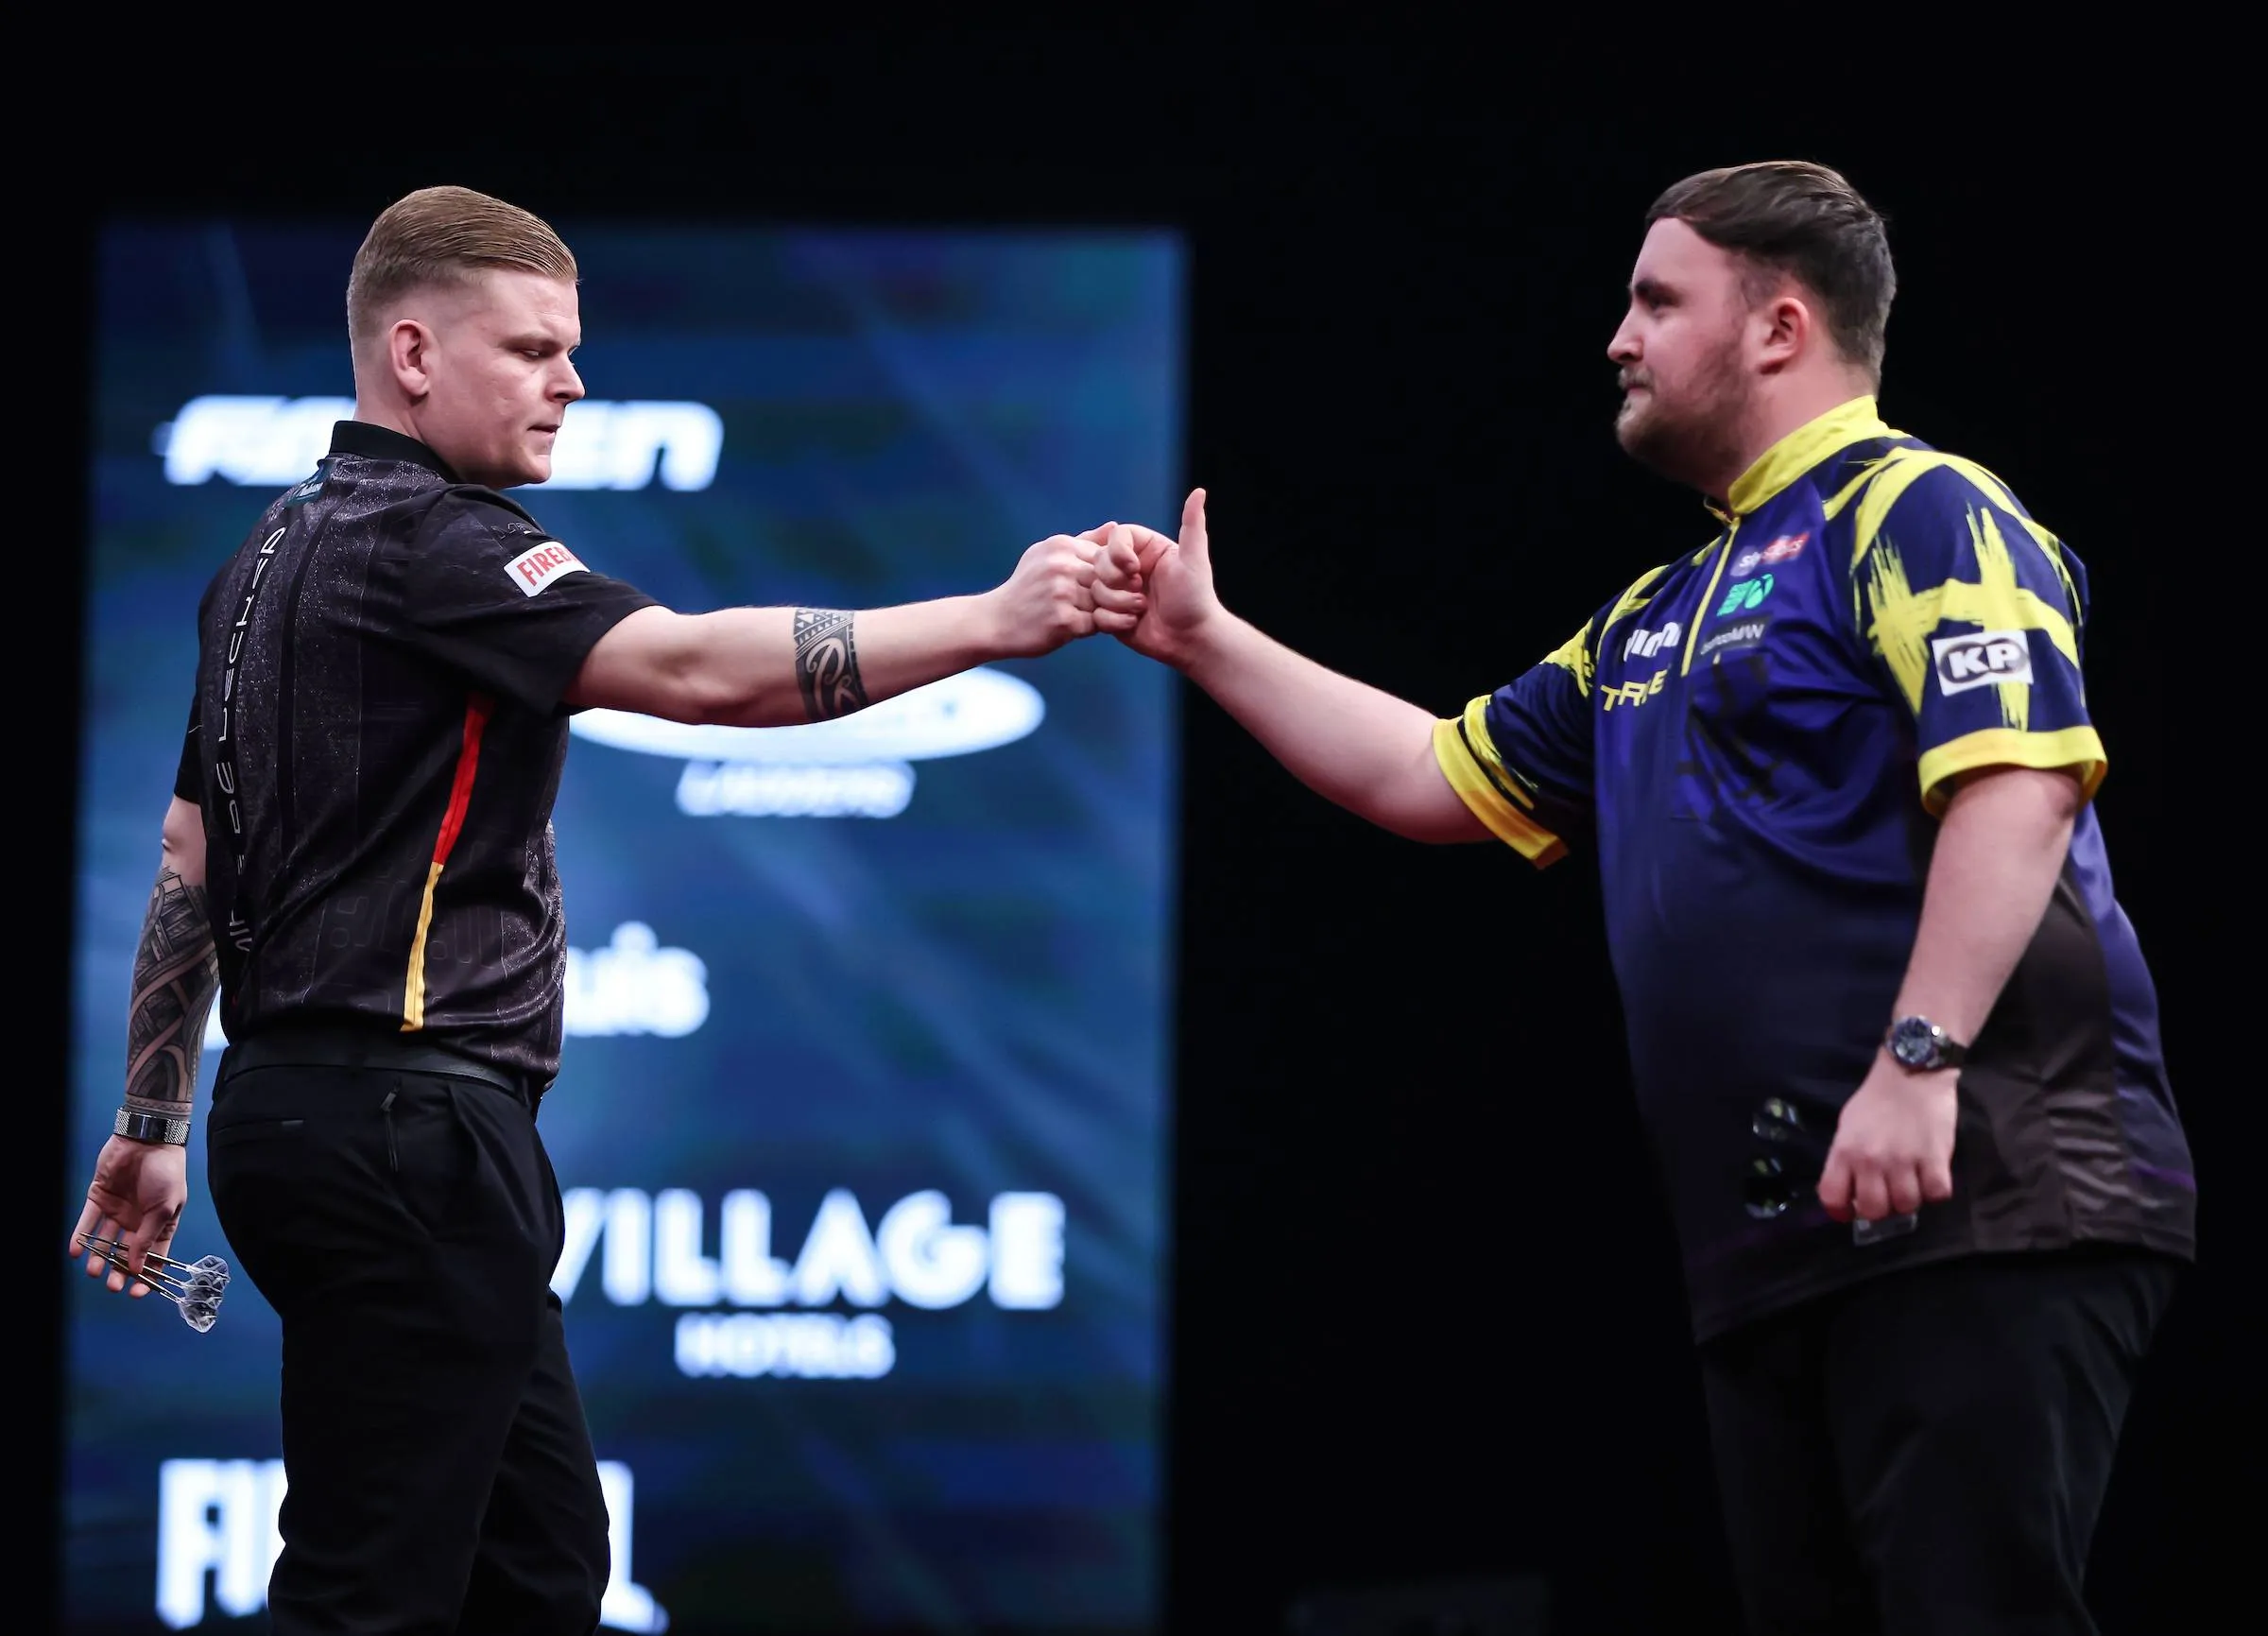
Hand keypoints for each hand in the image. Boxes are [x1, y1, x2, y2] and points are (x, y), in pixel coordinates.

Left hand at [71, 1135, 188, 1295]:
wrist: (146, 1141)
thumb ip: (148, 1237)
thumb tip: (136, 1267)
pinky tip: (76, 1251)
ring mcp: (117, 1212)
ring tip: (93, 1271)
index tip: (137, 1292)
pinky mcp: (99, 1200)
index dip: (147, 1275)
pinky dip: (81, 1237)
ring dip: (99, 1258)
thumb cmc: (165, 1174)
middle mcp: (137, 1222)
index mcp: (160, 1225)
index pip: (154, 1256)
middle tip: (111, 1285)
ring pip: (105, 1241)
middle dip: (119, 1271)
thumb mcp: (164, 1208)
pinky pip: (87, 1222)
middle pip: (126, 1253)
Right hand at [986, 531, 1145, 656]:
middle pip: (1111, 578)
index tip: (1120, 583)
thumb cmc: (1026, 588)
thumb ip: (1084, 542)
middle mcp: (1062, 566)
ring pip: (1107, 602)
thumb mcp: (1047, 555)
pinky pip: (1098, 624)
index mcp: (1061, 546)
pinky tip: (1095, 628)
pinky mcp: (1063, 620)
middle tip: (1131, 601)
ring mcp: (1062, 593)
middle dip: (1122, 591)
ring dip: (1114, 611)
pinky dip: (1101, 627)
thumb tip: (1115, 526)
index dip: (1118, 571)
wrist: (995, 620)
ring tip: (1115, 615)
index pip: (1108, 555)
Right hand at [1093, 488, 1220, 669]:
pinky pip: (1095, 611)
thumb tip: (1199, 491)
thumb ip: (1192, 526)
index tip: (1133, 568)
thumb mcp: (1194, 561)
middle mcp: (1130, 566)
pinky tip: (1132, 623)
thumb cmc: (1196, 599)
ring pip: (1094, 587)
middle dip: (1115, 580)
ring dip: (1117, 602)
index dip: (1117, 552)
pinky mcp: (1110, 613)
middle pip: (1099, 560)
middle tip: (1140, 593)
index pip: (1116, 536)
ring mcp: (1118, 590)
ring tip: (1140, 610)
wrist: (1190, 640)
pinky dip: (1112, 620)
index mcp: (1146, 548)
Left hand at [1817, 1055, 1957, 1222]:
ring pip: (1907, 1206)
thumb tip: (1848, 1191)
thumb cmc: (1876, 1100)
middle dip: (1880, 1209)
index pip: (1833, 1198)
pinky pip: (1937, 1194)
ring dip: (1909, 1199)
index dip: (1841, 1211)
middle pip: (1874, 1211)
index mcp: (1845, 1151)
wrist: (1912, 1072)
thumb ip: (1845, 1159)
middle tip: (1887, 1194)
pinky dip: (1935, 1190)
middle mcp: (1872, 1160)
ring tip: (1911, 1182)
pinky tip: (1931, 1175)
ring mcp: (1905, 1161)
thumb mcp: (1847, 1127)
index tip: (1852, 1209)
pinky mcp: (1936, 1158)